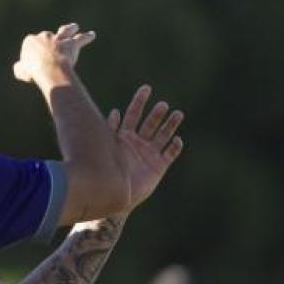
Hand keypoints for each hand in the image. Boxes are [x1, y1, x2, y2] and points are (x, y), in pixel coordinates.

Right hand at [13, 23, 95, 86]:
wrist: (48, 70)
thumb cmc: (33, 72)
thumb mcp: (21, 71)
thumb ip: (20, 68)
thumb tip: (19, 67)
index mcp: (30, 41)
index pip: (31, 44)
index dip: (33, 54)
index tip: (34, 63)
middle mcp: (45, 37)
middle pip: (48, 36)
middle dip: (50, 41)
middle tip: (53, 46)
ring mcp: (59, 39)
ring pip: (65, 30)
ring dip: (70, 29)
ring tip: (75, 27)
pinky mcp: (71, 44)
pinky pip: (81, 39)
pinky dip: (87, 37)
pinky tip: (92, 35)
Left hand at [108, 85, 184, 208]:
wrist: (113, 195)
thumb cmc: (106, 171)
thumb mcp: (107, 147)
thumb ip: (110, 130)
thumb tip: (114, 111)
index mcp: (125, 136)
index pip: (133, 114)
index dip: (139, 101)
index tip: (146, 88)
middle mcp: (139, 143)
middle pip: (151, 123)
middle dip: (157, 114)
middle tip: (162, 105)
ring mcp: (150, 154)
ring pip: (163, 135)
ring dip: (170, 125)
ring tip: (177, 114)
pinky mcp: (159, 166)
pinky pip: (170, 154)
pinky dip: (174, 146)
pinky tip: (177, 139)